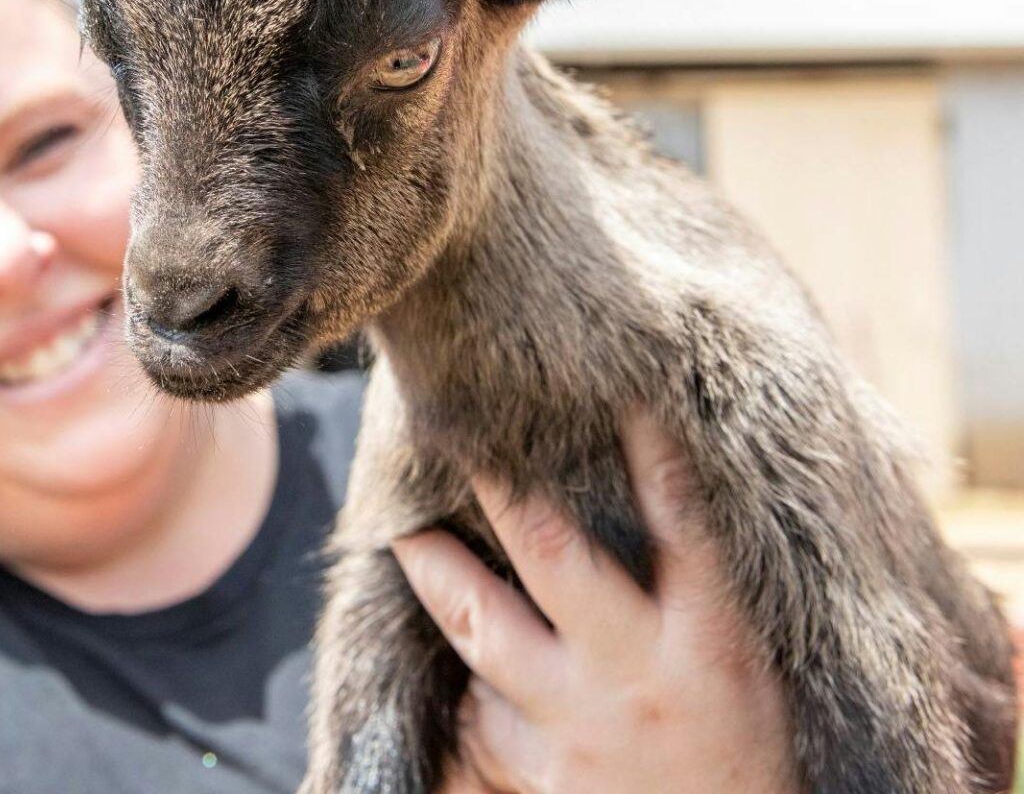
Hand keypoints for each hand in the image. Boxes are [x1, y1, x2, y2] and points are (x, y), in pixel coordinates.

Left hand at [392, 415, 798, 793]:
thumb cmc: (742, 744)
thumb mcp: (743, 660)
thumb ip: (696, 586)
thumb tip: (649, 475)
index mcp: (709, 640)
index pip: (682, 523)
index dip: (651, 452)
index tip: (618, 391)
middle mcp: (637, 675)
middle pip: (554, 557)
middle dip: (501, 489)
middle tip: (460, 433)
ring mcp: (577, 724)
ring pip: (483, 629)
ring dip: (438, 574)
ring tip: (403, 530)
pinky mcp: (535, 773)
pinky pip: (477, 711)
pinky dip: (464, 676)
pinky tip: (443, 652)